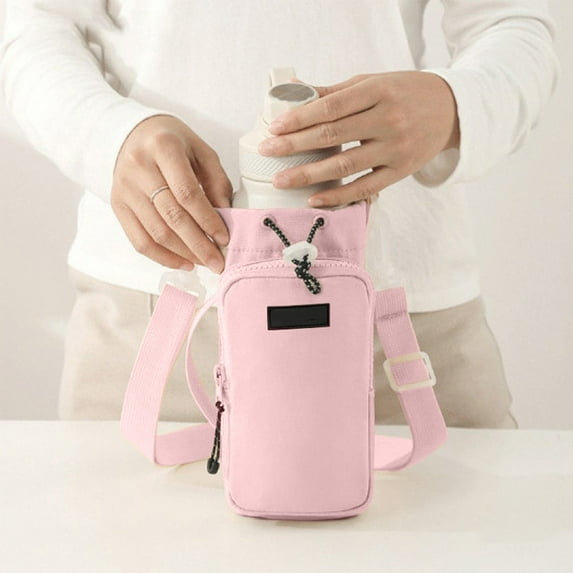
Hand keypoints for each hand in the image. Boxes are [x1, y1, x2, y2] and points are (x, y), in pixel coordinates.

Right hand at [111, 115, 231, 272]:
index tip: (224, 238)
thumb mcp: (201, 151)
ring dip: (183, 254)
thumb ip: (217, 182)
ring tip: (205, 262)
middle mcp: (139, 167)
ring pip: (156, 232)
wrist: (134, 134)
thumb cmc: (173, 142)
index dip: (207, 220)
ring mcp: (125, 188)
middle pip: (171, 216)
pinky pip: (139, 240)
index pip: (187, 193)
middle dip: (198, 244)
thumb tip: (226, 216)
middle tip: (218, 262)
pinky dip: (163, 257)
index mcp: (163, 147)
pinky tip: (183, 262)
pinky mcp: (118, 204)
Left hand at [258, 71, 459, 206]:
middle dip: (294, 146)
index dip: (299, 118)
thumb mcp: (373, 82)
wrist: (452, 109)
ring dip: (308, 175)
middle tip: (266, 152)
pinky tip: (314, 199)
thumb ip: (335, 91)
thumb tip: (294, 91)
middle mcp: (388, 120)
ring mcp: (396, 149)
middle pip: (332, 136)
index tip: (273, 128)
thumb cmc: (405, 92)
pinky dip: (339, 195)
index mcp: (378, 91)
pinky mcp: (401, 172)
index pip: (331, 106)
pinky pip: (365, 188)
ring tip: (280, 180)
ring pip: (345, 166)